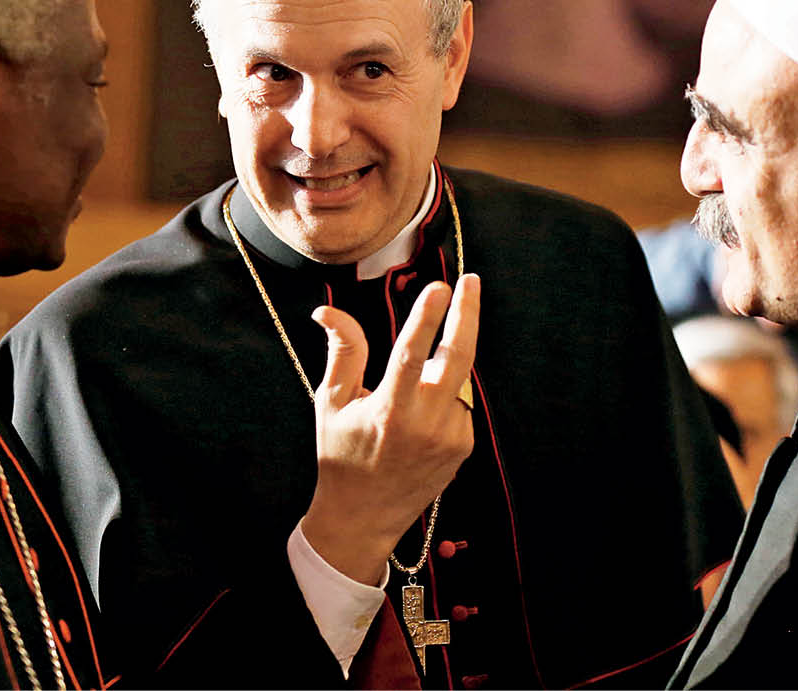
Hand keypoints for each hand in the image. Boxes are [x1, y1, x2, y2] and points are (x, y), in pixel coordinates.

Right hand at [300, 274, 479, 583]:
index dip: (428, 316)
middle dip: (467, 314)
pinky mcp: (463, 446)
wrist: (364, 517)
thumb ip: (342, 352)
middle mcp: (425, 424)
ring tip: (418, 374)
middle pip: (458, 357)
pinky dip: (444, 391)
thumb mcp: (331, 403)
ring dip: (444, 362)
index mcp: (388, 412)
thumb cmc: (341, 456)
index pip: (414, 353)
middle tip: (470, 281)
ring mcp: (450, 437)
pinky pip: (460, 402)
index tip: (440, 285)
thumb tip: (327, 310)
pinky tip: (421, 409)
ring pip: (457, 378)